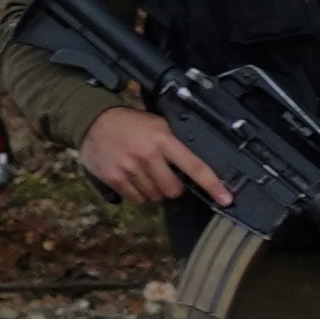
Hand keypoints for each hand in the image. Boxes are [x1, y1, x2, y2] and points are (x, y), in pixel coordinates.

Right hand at [78, 105, 228, 208]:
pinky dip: (139, 194)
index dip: (212, 185)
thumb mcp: (157, 125)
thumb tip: (197, 170)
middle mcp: (148, 154)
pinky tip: (133, 179)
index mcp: (164, 139)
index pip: (194, 166)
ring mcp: (130, 167)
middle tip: (164, 175)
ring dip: (154, 190)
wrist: (92, 119)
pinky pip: (137, 199)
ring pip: (155, 196)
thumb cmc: (131, 124)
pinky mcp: (114, 177)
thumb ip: (175, 145)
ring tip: (144, 174)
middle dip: (173, 187)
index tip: (227, 199)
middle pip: (174, 190)